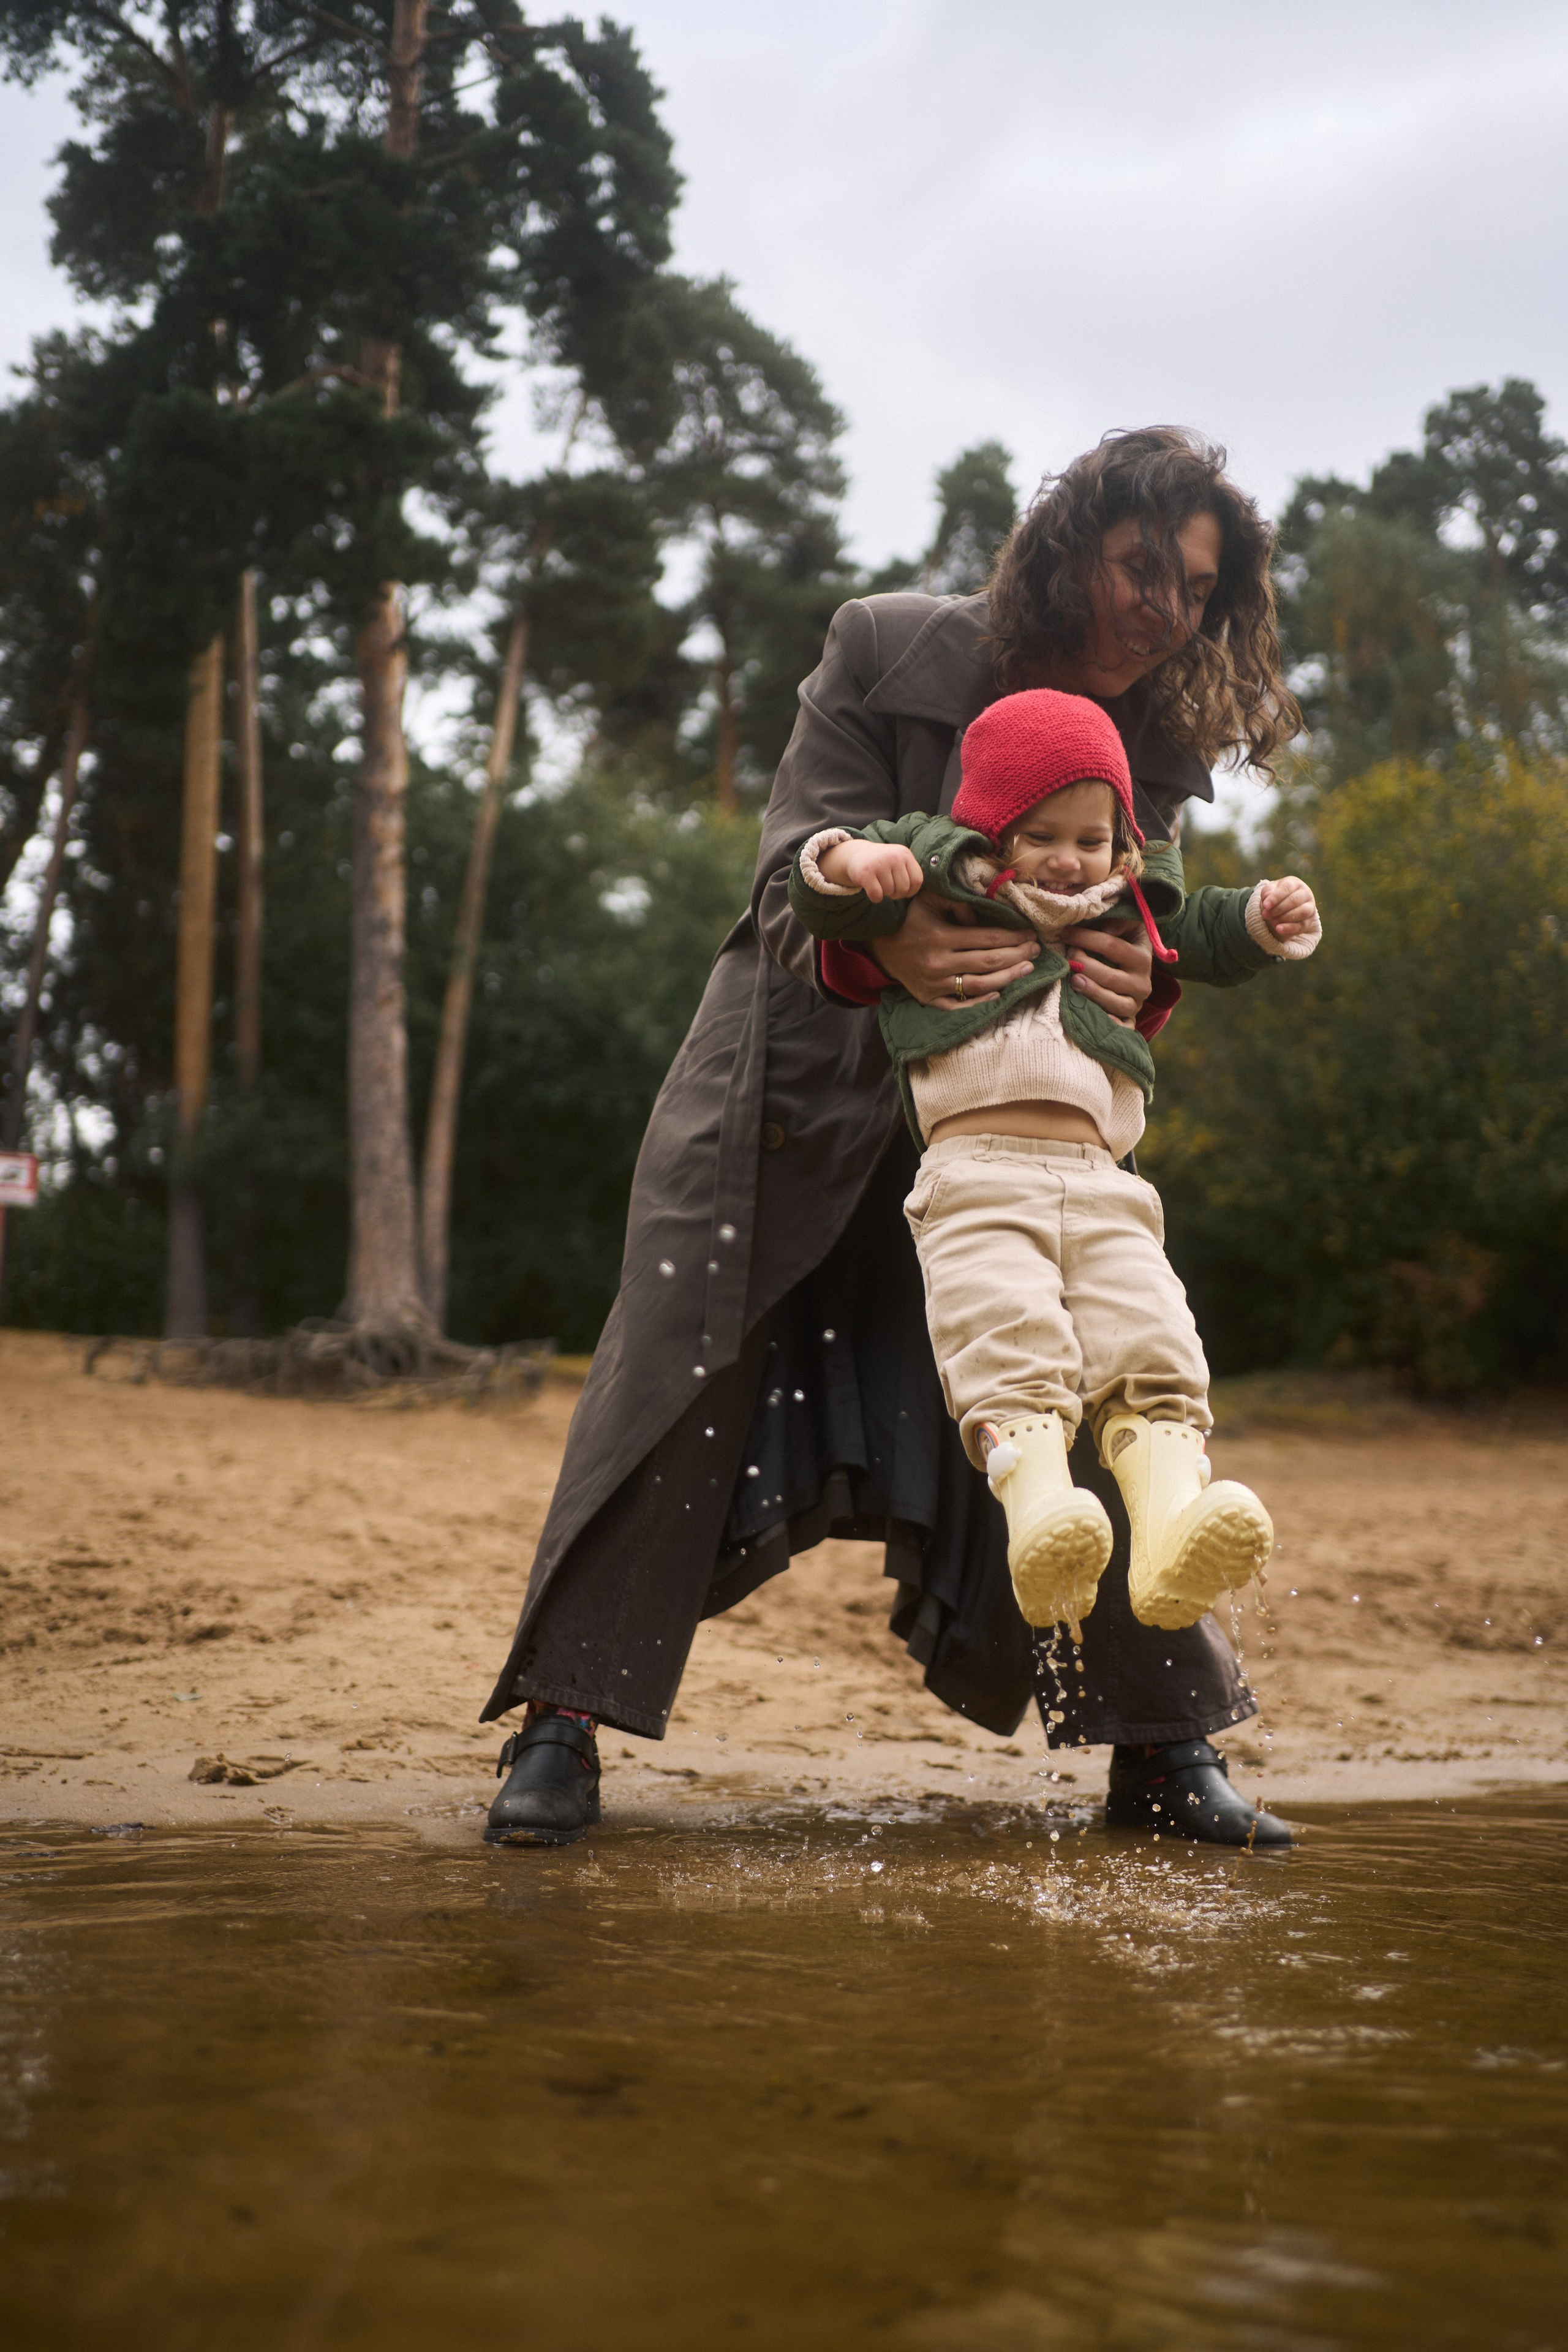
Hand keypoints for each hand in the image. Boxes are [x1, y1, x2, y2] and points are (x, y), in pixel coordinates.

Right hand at [818, 838, 925, 901]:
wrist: (857, 855)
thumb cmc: (883, 863)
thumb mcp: (899, 861)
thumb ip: (910, 873)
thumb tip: (918, 891)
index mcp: (904, 854)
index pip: (917, 881)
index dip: (911, 891)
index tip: (902, 889)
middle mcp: (893, 857)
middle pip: (903, 889)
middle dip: (896, 893)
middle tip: (888, 886)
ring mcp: (879, 863)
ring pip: (889, 893)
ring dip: (884, 894)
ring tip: (879, 883)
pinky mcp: (865, 873)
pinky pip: (877, 895)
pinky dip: (874, 898)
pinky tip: (871, 889)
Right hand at [871, 889, 1038, 1006]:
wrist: (879, 945)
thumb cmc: (909, 918)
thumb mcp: (928, 899)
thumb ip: (957, 901)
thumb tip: (983, 914)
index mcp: (939, 937)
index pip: (986, 938)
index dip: (1013, 937)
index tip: (1030, 934)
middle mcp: (938, 963)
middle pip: (988, 963)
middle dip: (1017, 956)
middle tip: (1035, 951)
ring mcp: (933, 984)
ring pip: (979, 986)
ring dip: (1007, 978)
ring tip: (1026, 969)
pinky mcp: (928, 998)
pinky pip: (958, 1005)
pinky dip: (979, 1002)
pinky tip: (998, 993)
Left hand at [1060, 922, 1152, 1027]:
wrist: (1137, 973)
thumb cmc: (1125, 945)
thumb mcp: (1127, 928)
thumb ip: (1118, 923)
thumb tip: (1104, 929)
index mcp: (1142, 957)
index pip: (1111, 946)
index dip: (1085, 938)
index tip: (1065, 933)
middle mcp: (1142, 983)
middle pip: (1110, 977)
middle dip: (1084, 966)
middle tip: (1067, 957)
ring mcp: (1136, 1004)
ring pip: (1114, 1003)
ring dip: (1091, 992)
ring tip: (1073, 981)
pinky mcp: (1130, 1021)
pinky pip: (1122, 1027)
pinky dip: (1108, 1024)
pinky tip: (1090, 1015)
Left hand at [1259, 876, 1316, 940]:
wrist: (1283, 908)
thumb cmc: (1276, 896)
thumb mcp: (1269, 891)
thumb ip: (1267, 891)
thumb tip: (1267, 896)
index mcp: (1295, 883)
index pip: (1287, 887)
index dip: (1276, 897)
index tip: (1265, 906)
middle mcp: (1305, 893)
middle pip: (1294, 900)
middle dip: (1278, 909)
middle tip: (1266, 915)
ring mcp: (1310, 907)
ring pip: (1302, 912)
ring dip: (1285, 917)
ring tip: (1273, 921)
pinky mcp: (1309, 921)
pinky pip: (1302, 925)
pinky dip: (1290, 928)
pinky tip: (1279, 929)